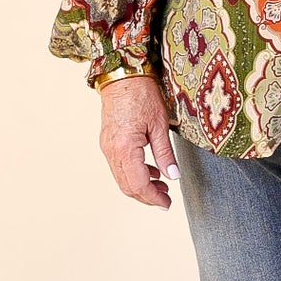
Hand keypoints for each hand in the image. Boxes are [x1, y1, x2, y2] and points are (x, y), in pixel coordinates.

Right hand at [98, 76, 178, 209]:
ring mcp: (107, 147)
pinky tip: (151, 171)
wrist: (122, 75)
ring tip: (162, 187)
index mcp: (125, 148)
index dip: (153, 198)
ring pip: (122, 178)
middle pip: (127, 186)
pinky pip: (119, 166)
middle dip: (146, 197)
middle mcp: (112, 150)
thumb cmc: (142, 95)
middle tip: (166, 200)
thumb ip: (165, 153)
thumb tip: (173, 176)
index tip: (166, 204)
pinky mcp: (108, 142)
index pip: (138, 184)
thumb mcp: (160, 125)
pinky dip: (134, 174)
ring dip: (140, 187)